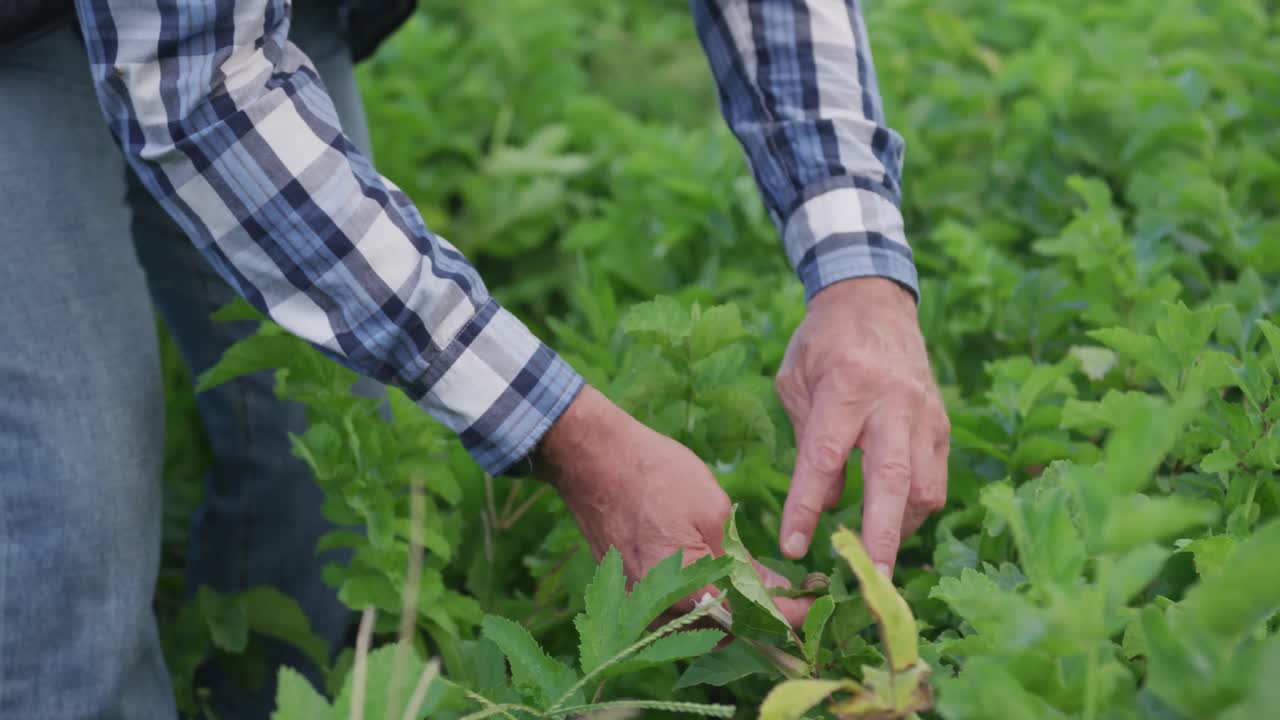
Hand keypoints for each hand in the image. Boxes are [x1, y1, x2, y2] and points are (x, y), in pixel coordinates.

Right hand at [536, 385, 810, 625]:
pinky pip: (676, 610)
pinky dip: (703, 599)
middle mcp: (658, 610)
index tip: (816, 603)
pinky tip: (720, 575)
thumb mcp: (713, 511)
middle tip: (793, 592)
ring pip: (699, 624)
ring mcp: (639, 605)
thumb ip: (744, 563)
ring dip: (732, 609)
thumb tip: (778, 593)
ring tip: (761, 583)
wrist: (593, 458)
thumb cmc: (654, 475)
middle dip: (761, 616)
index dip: (788, 616)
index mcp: (684, 592)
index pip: (749, 621)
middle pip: (723, 632)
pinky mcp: (630, 593)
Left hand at [775, 278, 949, 576]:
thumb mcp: (795, 382)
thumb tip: (827, 508)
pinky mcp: (942, 424)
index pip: (824, 457)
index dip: (807, 506)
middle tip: (869, 582)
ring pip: (925, 487)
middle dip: (881, 537)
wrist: (874, 297)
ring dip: (900, 528)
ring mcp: (924, 413)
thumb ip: (806, 445)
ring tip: (873, 552)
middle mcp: (892, 401)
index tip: (794, 545)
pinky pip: (936, 479)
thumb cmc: (823, 342)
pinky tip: (892, 520)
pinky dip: (914, 508)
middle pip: (892, 480)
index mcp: (845, 385)